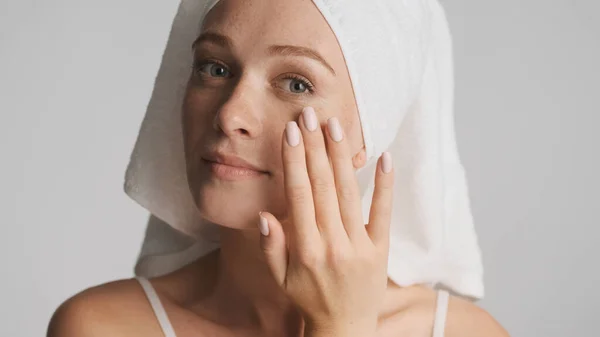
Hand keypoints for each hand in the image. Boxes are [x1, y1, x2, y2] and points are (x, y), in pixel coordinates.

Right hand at [258, 107, 393, 336]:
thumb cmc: (308, 299)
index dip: (294, 161)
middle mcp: (333, 244)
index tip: (291, 133)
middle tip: (309, 115)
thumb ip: (271, 247)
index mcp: (306, 249)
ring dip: (341, 157)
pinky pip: (384, 213)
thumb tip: (264, 214)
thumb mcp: (281, 279)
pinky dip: (385, 185)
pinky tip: (384, 157)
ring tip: (335, 126)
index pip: (298, 195)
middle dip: (315, 147)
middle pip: (323, 186)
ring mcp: (360, 246)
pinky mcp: (381, 249)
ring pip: (349, 193)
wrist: (344, 328)